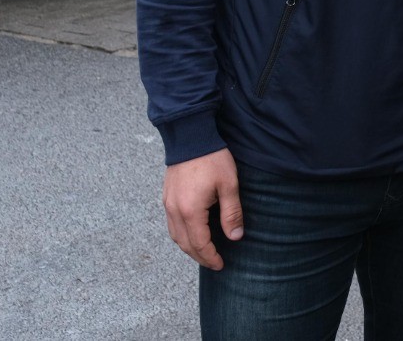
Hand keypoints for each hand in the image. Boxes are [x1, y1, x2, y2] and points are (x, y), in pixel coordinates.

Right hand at [162, 147, 241, 270]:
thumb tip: (235, 236)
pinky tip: (192, 233)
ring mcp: (168, 204)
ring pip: (175, 236)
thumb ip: (232, 213)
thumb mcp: (229, 185)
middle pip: (185, 244)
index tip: (221, 265)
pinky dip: (182, 235)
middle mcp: (174, 211)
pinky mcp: (167, 197)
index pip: (200, 244)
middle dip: (199, 257)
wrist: (190, 136)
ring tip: (204, 252)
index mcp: (190, 211)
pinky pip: (171, 224)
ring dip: (189, 247)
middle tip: (214, 263)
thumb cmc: (212, 159)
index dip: (211, 257)